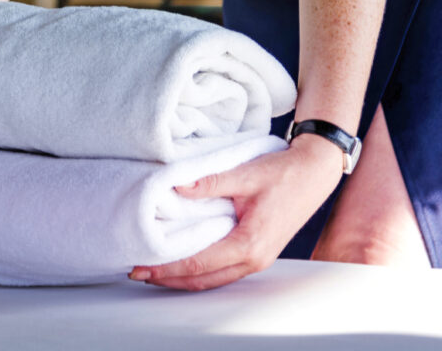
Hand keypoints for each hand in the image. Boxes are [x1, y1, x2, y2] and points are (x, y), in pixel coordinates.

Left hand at [129, 135, 343, 290]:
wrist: (314, 173)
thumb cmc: (284, 172)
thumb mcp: (246, 173)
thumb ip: (211, 182)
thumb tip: (177, 187)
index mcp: (249, 244)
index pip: (198, 263)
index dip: (167, 267)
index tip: (141, 267)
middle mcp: (254, 259)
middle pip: (203, 280)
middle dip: (169, 279)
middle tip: (138, 272)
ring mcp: (258, 259)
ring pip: (213, 280)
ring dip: (183, 278)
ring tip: (156, 270)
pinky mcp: (259, 253)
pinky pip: (224, 271)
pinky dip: (201, 271)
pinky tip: (186, 263)